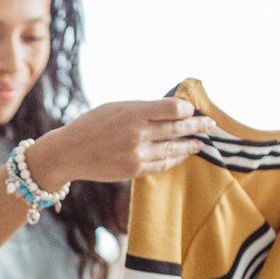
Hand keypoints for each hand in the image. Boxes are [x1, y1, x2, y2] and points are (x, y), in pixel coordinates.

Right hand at [23, 98, 209, 189]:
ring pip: (172, 150)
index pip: (172, 109)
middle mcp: (137, 134)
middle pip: (177, 129)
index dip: (187, 110)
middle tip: (211, 125)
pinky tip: (181, 155)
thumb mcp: (115, 108)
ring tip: (200, 143)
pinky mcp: (133, 171)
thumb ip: (143, 110)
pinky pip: (161, 165)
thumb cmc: (92, 125)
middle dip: (197, 127)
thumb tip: (172, 110)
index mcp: (132, 113)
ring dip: (189, 146)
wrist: (68, 152)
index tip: (193, 110)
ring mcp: (136, 155)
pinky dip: (174, 159)